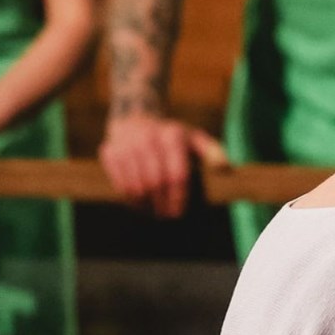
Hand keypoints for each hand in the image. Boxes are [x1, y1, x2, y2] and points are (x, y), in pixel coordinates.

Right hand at [99, 114, 226, 217]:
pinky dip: (130, 199)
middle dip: (162, 205)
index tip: (179, 213)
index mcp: (172, 136)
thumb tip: (224, 167)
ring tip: (153, 212)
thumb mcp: (195, 139)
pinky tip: (138, 204)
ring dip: (146, 205)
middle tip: (166, 216)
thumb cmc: (172, 137)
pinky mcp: (110, 152)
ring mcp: (126, 145)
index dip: (178, 198)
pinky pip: (120, 184)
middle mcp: (147, 138)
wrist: (135, 118)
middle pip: (156, 183)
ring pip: (136, 186)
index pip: (177, 175)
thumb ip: (213, 152)